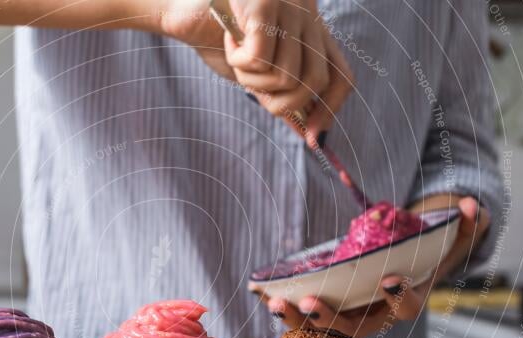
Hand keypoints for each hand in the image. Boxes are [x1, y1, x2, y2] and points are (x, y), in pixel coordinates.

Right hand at [160, 0, 353, 142]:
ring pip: (286, 75)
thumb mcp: (256, 72)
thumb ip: (281, 93)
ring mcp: (290, 6)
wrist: (181, 6)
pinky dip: (239, 62)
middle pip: (316, 82)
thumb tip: (306, 132)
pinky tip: (230, 43)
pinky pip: (261, 59)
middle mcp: (308, 14)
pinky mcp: (266, 4)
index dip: (329, 110)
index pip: (341, 76)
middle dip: (282, 103)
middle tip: (254, 91)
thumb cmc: (216, 38)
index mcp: (312, 30)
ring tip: (237, 59)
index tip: (312, 139)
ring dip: (252, 80)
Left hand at [260, 196, 490, 337]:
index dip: (397, 296)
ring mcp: (346, 315)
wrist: (400, 265)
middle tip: (312, 302)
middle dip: (330, 318)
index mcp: (404, 302)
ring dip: (296, 318)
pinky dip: (283, 305)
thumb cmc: (424, 253)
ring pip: (320, 326)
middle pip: (350, 328)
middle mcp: (373, 316)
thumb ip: (466, 225)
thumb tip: (472, 205)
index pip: (405, 307)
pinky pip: (302, 312)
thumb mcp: (450, 238)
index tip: (388, 280)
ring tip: (276, 303)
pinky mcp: (325, 306)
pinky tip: (259, 293)